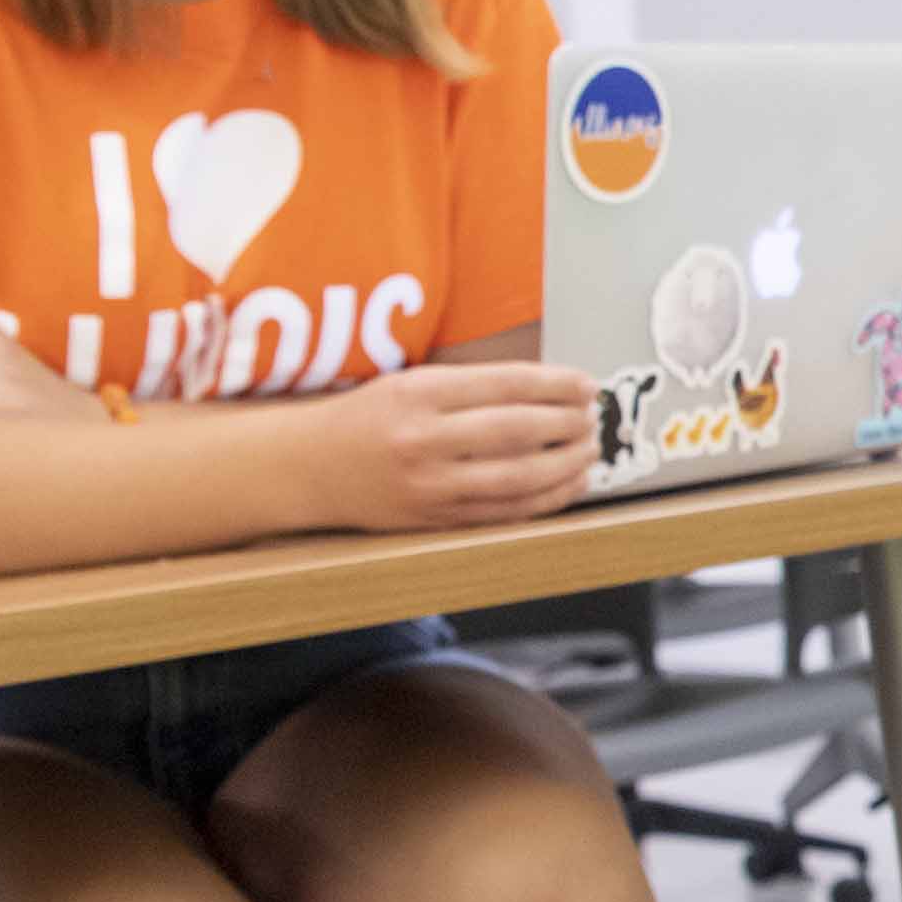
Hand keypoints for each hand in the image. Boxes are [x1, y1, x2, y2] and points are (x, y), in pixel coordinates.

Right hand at [319, 364, 598, 532]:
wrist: (308, 468)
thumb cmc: (366, 418)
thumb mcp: (409, 382)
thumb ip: (470, 387)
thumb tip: (547, 389)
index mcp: (419, 395)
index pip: (504, 386)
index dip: (555, 385)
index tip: (587, 385)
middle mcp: (424, 440)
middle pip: (517, 431)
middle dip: (567, 424)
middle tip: (593, 417)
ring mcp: (431, 485)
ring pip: (517, 477)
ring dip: (566, 464)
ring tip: (590, 449)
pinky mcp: (435, 519)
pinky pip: (504, 512)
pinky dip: (546, 499)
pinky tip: (570, 484)